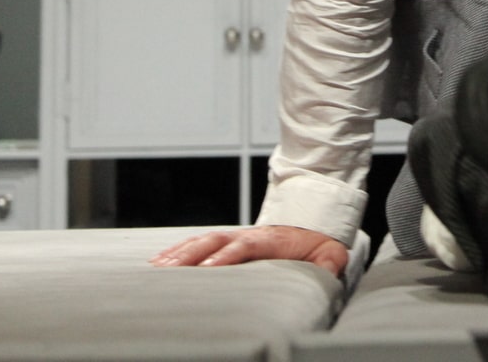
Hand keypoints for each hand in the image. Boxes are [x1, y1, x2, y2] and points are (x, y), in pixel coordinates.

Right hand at [149, 225, 347, 277]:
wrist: (313, 217)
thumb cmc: (319, 240)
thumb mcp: (331, 250)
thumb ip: (329, 261)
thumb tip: (329, 270)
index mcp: (269, 240)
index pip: (244, 247)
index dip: (226, 257)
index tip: (207, 268)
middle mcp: (247, 235)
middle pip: (214, 242)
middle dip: (190, 255)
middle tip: (167, 269)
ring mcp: (235, 236)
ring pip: (202, 241)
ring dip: (179, 252)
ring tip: (156, 267)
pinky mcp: (228, 241)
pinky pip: (200, 243)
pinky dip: (180, 250)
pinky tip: (161, 261)